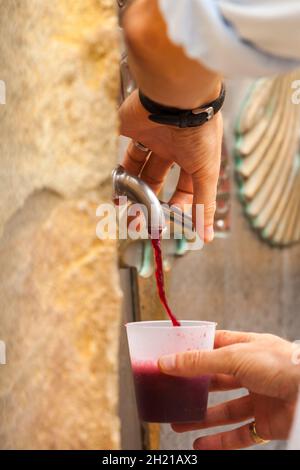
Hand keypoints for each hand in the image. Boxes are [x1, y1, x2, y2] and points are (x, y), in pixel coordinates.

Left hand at [119, 90, 222, 242]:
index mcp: (192, 157)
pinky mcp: (131, 131)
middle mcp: (172, 148)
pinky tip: (118, 193)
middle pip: (158, 182)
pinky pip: (124, 157)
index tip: (167, 223)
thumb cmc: (199, 132)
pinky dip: (121, 175)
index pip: (184, 189)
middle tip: (139, 222)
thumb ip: (204, 203)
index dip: (177, 207)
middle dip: (149, 203)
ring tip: (125, 212)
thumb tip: (207, 236)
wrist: (176, 94)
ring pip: (139, 171)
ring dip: (132, 193)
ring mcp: (152, 139)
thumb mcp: (206, 172)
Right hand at [158, 331, 299, 449]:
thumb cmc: (279, 364)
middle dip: (194, 388)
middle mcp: (252, 371)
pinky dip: (220, 442)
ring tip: (178, 424)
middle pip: (217, 380)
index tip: (172, 356)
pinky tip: (201, 446)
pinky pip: (239, 435)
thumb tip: (166, 362)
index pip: (215, 345)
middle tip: (172, 393)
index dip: (194, 350)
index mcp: (246, 347)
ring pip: (225, 410)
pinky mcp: (266, 422)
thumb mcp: (233, 356)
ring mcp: (259, 397)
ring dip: (202, 418)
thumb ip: (199, 362)